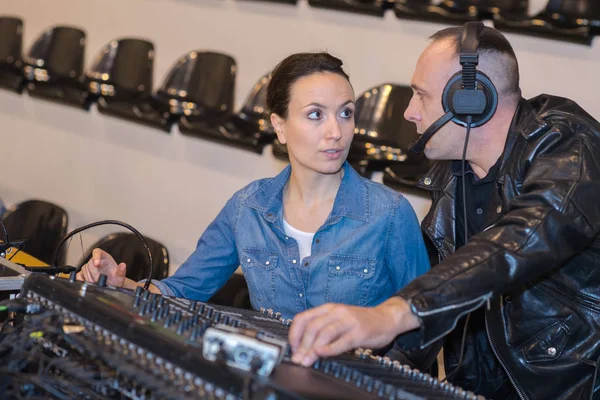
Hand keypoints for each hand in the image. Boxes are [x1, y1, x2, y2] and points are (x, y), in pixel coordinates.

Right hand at [76, 248, 126, 286]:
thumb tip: (123, 265)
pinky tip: (88, 282)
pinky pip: (79, 275)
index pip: (97, 252)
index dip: (96, 256)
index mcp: (105, 257)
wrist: (112, 286)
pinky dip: (82, 279)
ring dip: (89, 277)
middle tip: (98, 279)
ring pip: (84, 269)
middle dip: (93, 272)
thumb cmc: (116, 279)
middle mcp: (96, 261)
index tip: (97, 264)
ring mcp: (89, 267)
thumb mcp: (120, 276)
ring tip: (96, 282)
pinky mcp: (84, 274)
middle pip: (90, 263)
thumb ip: (122, 271)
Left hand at [288, 297, 419, 366]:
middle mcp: (336, 312)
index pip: (303, 318)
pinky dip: (329, 348)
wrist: (386, 317)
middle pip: (312, 327)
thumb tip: (304, 346)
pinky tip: (322, 353)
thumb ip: (323, 328)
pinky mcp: (359, 332)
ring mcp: (348, 321)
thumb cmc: (361, 321)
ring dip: (312, 349)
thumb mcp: (338, 320)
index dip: (294, 334)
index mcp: (328, 308)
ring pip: (324, 333)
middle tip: (298, 360)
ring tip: (307, 360)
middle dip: (302, 346)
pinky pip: (341, 340)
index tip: (292, 348)